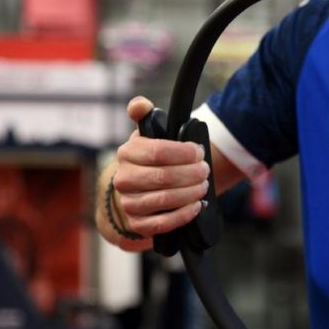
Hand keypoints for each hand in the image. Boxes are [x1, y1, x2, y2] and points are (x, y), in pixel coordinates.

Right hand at [110, 96, 210, 237]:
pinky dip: (184, 215)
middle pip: (164, 177)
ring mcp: (128, 203)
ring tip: (203, 186)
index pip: (158, 152)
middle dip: (192, 173)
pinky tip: (197, 206)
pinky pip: (162, 224)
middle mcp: (123, 179)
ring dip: (191, 193)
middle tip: (205, 170)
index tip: (198, 152)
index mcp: (127, 153)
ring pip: (165, 200)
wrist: (140, 188)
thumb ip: (144, 114)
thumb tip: (139, 104)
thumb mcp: (149, 134)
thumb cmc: (151, 158)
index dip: (184, 153)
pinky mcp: (137, 224)